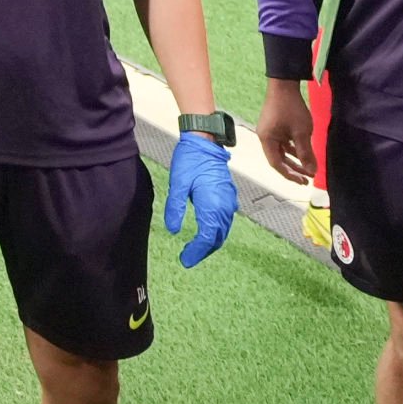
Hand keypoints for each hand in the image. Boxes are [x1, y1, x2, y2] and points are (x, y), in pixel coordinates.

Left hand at [163, 130, 241, 269]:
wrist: (205, 143)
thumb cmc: (189, 161)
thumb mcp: (177, 184)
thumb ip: (175, 208)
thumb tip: (173, 230)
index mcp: (212, 205)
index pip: (207, 237)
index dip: (197, 251)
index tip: (185, 260)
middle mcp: (225, 207)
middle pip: (217, 237)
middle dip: (204, 250)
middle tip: (188, 259)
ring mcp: (229, 202)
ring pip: (223, 230)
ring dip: (211, 242)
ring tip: (195, 250)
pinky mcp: (229, 197)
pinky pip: (225, 221)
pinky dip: (216, 231)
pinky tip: (206, 233)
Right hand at [254, 89, 317, 185]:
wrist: (284, 85)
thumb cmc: (291, 109)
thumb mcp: (302, 132)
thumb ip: (306, 153)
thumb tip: (312, 171)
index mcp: (266, 140)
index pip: (276, 164)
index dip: (290, 174)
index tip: (304, 181)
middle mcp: (265, 137)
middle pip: (278, 159)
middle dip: (293, 169)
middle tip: (308, 178)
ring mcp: (269, 131)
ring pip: (281, 151)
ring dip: (294, 159)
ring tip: (308, 167)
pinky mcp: (274, 126)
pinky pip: (283, 142)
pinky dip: (292, 149)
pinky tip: (302, 152)